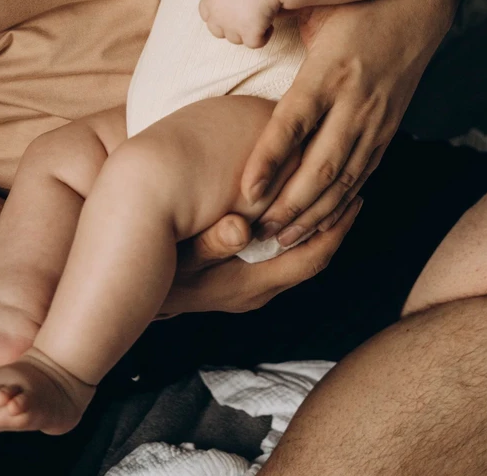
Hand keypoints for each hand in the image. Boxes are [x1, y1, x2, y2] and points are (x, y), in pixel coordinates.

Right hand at [155, 196, 362, 317]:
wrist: (128, 299)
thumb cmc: (154, 271)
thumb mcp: (177, 257)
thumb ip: (209, 244)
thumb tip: (240, 228)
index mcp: (250, 284)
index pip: (310, 259)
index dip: (336, 229)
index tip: (355, 196)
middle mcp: (257, 291)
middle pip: (313, 260)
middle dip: (336, 225)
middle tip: (357, 187)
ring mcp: (250, 291)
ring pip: (299, 260)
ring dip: (319, 228)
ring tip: (336, 193)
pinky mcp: (242, 284)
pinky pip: (283, 259)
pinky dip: (298, 234)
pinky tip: (297, 209)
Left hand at [199, 0, 280, 48]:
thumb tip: (228, 0)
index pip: (205, 14)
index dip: (217, 16)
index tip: (230, 13)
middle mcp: (218, 13)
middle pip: (217, 31)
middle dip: (229, 28)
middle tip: (245, 20)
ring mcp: (232, 25)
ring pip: (235, 39)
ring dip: (246, 32)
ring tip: (260, 19)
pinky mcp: (249, 32)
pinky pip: (254, 43)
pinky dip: (263, 37)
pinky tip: (269, 26)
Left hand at [240, 0, 442, 248]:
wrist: (418, 4)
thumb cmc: (355, 2)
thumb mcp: (313, 7)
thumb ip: (278, 26)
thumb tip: (237, 32)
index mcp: (329, 68)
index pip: (295, 122)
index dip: (270, 159)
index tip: (246, 191)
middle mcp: (355, 100)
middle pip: (322, 165)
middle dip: (290, 205)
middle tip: (257, 232)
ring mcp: (376, 118)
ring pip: (346, 179)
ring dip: (315, 215)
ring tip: (283, 238)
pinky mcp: (389, 128)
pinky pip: (364, 174)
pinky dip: (342, 204)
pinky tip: (321, 223)